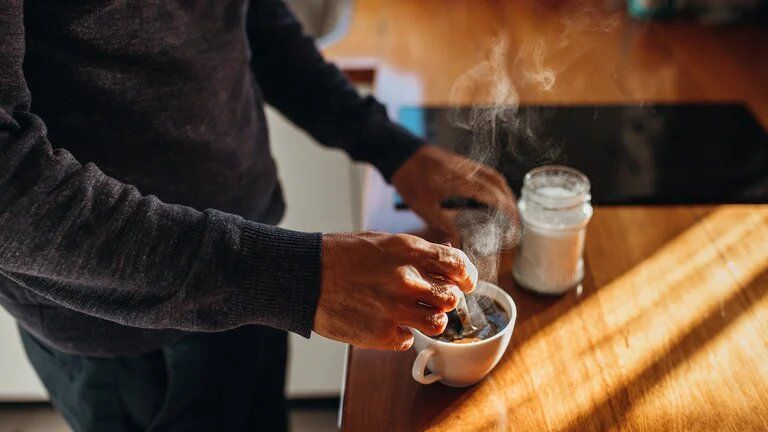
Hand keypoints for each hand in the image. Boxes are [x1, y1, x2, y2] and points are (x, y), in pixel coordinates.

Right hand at [314, 232, 477, 350]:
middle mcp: (407, 279)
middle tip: (435, 300)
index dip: (466, 275)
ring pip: (438, 324)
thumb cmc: (339, 256)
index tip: (465, 282)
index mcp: (408, 251)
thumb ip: (415, 252)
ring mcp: (395, 309)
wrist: (304, 276)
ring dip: (431, 320)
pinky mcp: (382, 334)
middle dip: (447, 299)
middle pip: (451, 298)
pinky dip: (402, 335)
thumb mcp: (381, 241)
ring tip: (415, 315)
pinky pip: (409, 340)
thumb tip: (445, 257)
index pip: (456, 264)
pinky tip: (387, 323)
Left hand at [391, 145, 518, 233]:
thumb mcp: (424, 207)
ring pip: (494, 176)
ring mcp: (466, 164)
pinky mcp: (461, 163)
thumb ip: (444, 223)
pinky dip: (495, 184)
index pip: (493, 195)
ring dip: (505, 192)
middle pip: (499, 184)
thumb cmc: (410, 180)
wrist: (400, 154)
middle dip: (510, 203)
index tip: (515, 223)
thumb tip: (460, 241)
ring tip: (509, 211)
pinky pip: (485, 172)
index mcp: (461, 181)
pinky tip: (492, 196)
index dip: (507, 210)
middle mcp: (468, 170)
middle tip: (515, 222)